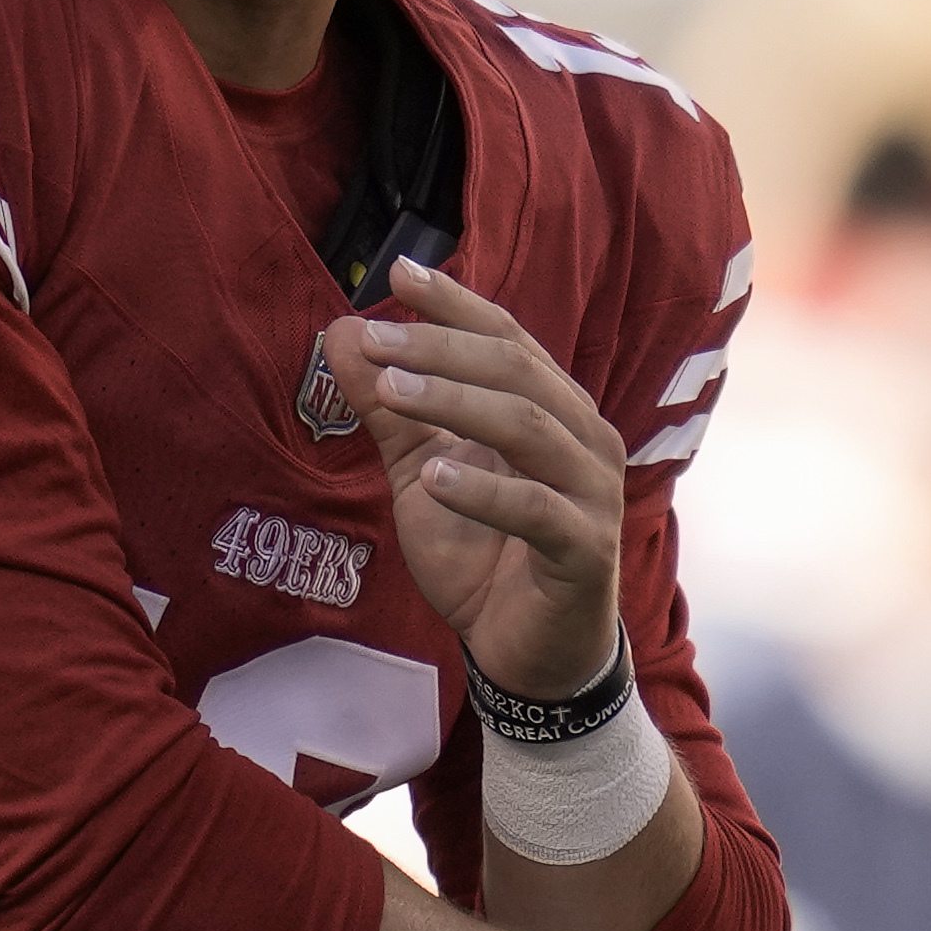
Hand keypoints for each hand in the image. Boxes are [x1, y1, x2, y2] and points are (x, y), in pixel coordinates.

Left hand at [341, 257, 622, 703]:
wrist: (528, 655)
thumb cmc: (484, 557)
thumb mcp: (422, 475)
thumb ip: (388, 411)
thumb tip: (340, 334)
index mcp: (549, 409)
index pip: (506, 336)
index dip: (455, 304)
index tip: (398, 274)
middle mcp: (581, 436)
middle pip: (515, 368)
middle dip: (442, 346)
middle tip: (377, 339)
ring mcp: (590, 491)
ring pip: (528, 424)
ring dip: (456, 401)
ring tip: (393, 390)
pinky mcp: (585, 550)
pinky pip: (537, 509)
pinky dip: (486, 490)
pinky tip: (437, 479)